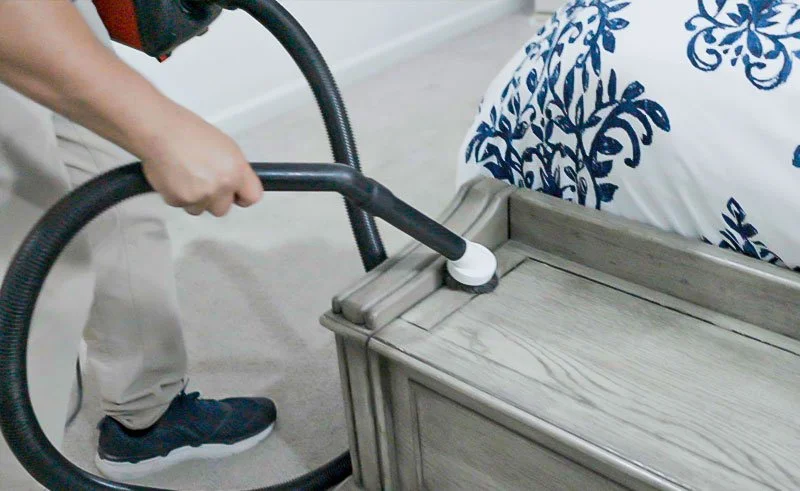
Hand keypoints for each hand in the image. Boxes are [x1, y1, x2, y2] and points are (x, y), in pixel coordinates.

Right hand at [140, 108, 262, 216]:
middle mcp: (221, 188)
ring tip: (185, 177)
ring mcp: (199, 197)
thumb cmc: (192, 131)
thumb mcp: (225, 147)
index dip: (242, 196)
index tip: (235, 193)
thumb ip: (233, 169)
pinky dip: (178, 195)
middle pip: (223, 208)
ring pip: (201, 209)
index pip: (252, 197)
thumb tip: (235, 185)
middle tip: (203, 181)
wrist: (159, 131)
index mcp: (236, 171)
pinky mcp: (178, 201)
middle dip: (215, 199)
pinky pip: (183, 205)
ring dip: (196, 199)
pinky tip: (173, 177)